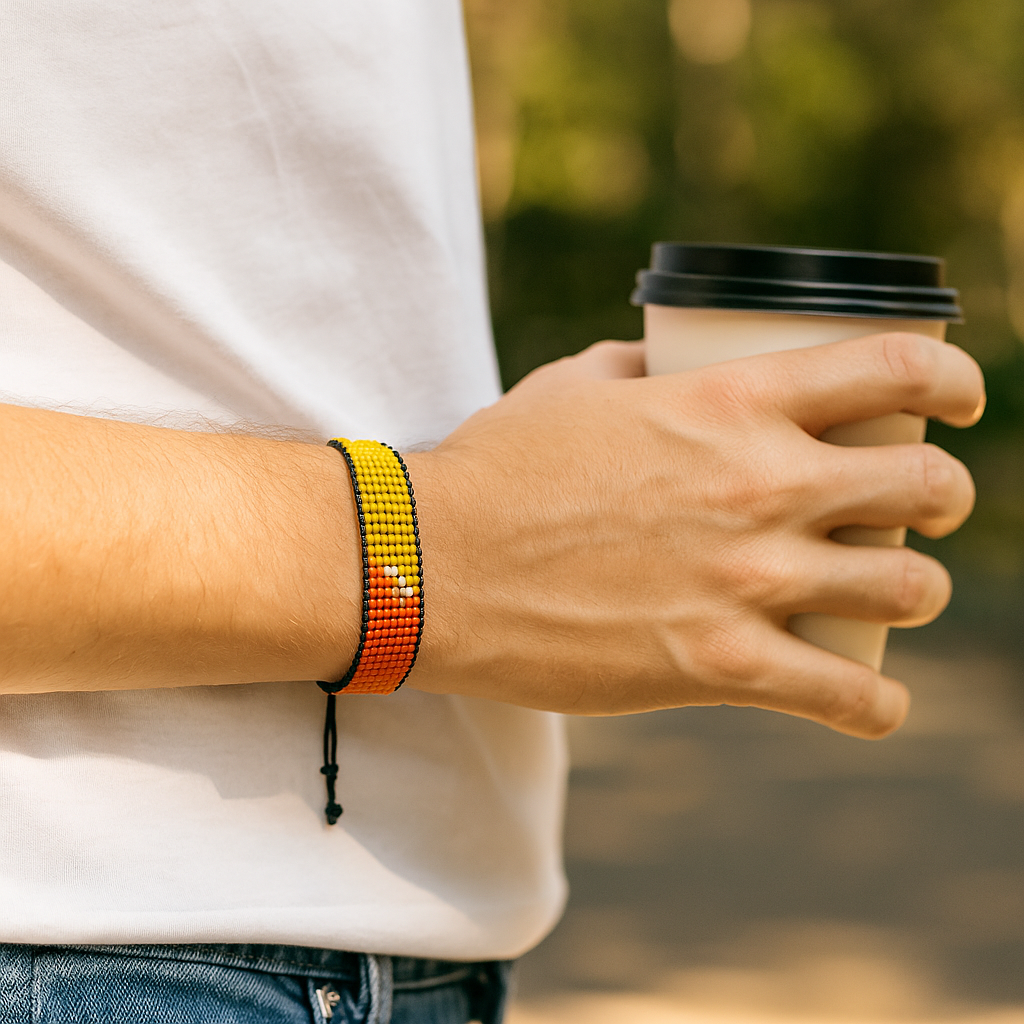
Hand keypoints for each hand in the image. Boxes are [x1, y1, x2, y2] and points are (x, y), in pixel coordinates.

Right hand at [406, 332, 983, 737]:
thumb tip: (668, 361)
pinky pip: (848, 695)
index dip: (955, 380)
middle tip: (919, 510)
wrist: (434, 564)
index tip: (961, 402)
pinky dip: (876, 703)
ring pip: (909, 590)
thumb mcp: (574, 385)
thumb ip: (642, 367)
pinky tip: (870, 701)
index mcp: (730, 402)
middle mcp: (760, 485)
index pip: (896, 369)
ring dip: (915, 592)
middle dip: (943, 496)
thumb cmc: (499, 468)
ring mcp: (747, 579)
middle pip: (927, 486)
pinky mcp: (719, 665)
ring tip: (890, 596)